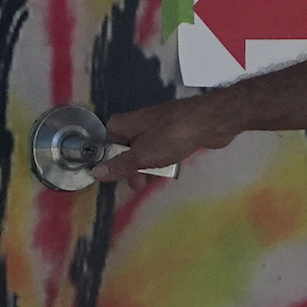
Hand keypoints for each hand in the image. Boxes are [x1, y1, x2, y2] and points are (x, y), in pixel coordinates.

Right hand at [90, 96, 237, 183]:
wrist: (209, 122)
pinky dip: (165, 160)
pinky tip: (172, 169)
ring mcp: (161, 126)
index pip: (109, 137)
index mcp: (128, 123)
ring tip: (155, 179)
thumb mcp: (142, 156)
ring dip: (149, 166)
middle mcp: (142, 122)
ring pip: (147, 150)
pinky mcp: (177, 132)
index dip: (110, 156)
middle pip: (128, 147)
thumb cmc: (172, 135)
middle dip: (132, 167)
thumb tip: (96, 172)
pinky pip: (164, 149)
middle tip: (138, 184)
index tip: (115, 173)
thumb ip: (120, 165)